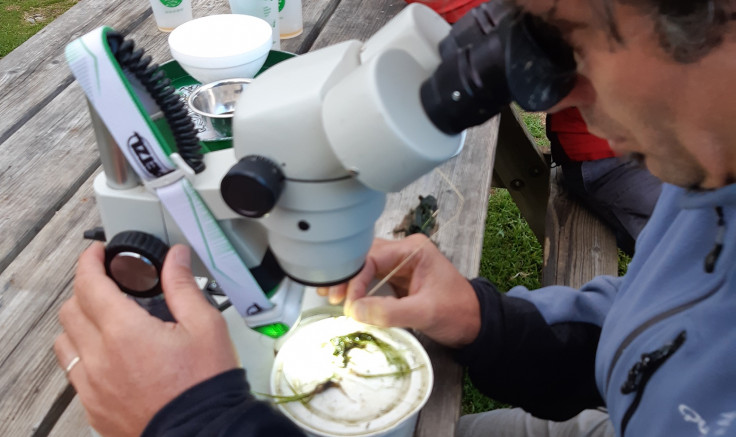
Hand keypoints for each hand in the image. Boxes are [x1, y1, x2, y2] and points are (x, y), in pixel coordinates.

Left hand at [54, 243, 238, 436]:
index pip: (89, 284)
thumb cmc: (205, 384)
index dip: (89, 261)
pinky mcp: (94, 406)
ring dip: (80, 322)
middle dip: (86, 288)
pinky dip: (84, 353)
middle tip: (110, 283)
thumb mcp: (205, 325)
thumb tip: (175, 258)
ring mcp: (92, 385)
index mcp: (125, 332)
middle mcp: (100, 358)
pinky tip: (111, 354)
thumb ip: (183, 286)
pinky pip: (74, 371)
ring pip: (66, 341)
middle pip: (71, 309)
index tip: (98, 254)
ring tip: (108, 319)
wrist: (203, 431)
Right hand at [317, 234, 480, 347]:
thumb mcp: (425, 313)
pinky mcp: (396, 279)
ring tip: (328, 294)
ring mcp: (399, 264)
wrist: (475, 323)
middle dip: (345, 276)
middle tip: (329, 295)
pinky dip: (356, 288)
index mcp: (413, 250)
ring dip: (348, 280)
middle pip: (364, 256)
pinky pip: (370, 278)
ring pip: (364, 266)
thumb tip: (355, 310)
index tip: (347, 302)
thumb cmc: (457, 313)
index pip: (373, 257)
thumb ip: (390, 311)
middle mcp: (404, 252)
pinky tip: (342, 297)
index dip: (355, 278)